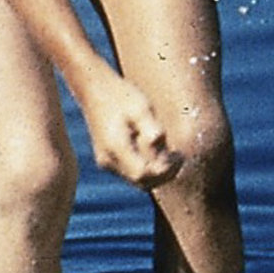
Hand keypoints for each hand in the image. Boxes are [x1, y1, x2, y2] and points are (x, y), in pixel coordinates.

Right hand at [73, 69, 182, 190]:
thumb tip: (161, 147)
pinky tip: (157, 149)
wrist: (95, 90)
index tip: (177, 152)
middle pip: (142, 182)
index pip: (144, 174)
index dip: (165, 169)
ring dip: (157, 172)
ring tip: (170, 151)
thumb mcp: (142, 108)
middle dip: (164, 173)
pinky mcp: (108, 160)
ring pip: (138, 180)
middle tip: (178, 154)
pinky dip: (148, 167)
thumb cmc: (122, 96)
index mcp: (116, 147)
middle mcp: (108, 159)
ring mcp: (106, 161)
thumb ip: (152, 129)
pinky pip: (132, 173)